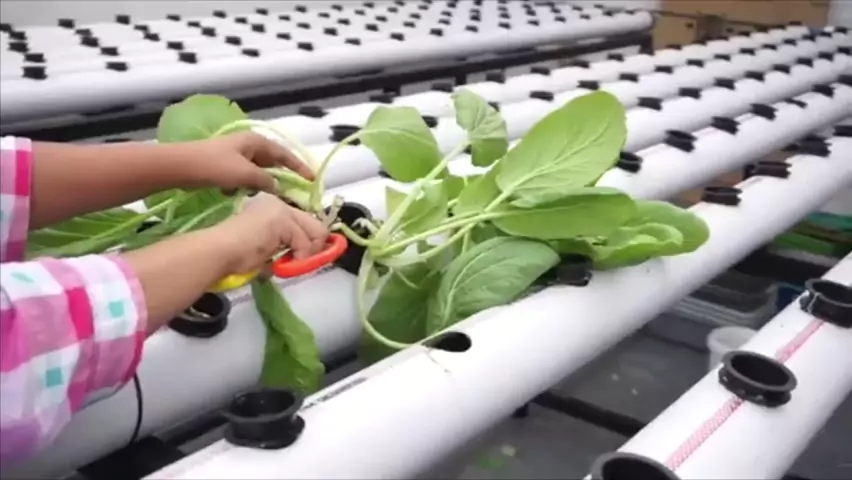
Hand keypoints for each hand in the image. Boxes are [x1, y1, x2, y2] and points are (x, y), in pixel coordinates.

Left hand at [178, 131, 314, 193]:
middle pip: (272, 163)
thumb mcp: (245, 174)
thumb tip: (278, 187)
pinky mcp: (224, 167)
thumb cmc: (214, 166)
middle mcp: (248, 145)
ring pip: (257, 172)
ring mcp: (235, 155)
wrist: (179, 167)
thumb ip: (265, 181)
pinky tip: (236, 195)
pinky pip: (242, 178)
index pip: (284, 154)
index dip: (299, 167)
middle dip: (280, 178)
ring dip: (260, 184)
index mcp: (256, 141)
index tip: (312, 180)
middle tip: (293, 193)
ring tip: (263, 197)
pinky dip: (243, 186)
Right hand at [215, 193, 328, 273]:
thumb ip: (282, 248)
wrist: (220, 251)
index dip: (309, 242)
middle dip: (315, 247)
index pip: (305, 222)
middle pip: (317, 225)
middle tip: (300, 263)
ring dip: (307, 254)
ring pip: (317, 233)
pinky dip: (300, 258)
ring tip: (288, 264)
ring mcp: (283, 210)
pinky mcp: (284, 221)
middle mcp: (280, 203)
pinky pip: (306, 244)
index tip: (303, 258)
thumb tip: (300, 260)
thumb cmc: (234, 254)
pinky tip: (282, 263)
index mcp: (272, 208)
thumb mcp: (265, 249)